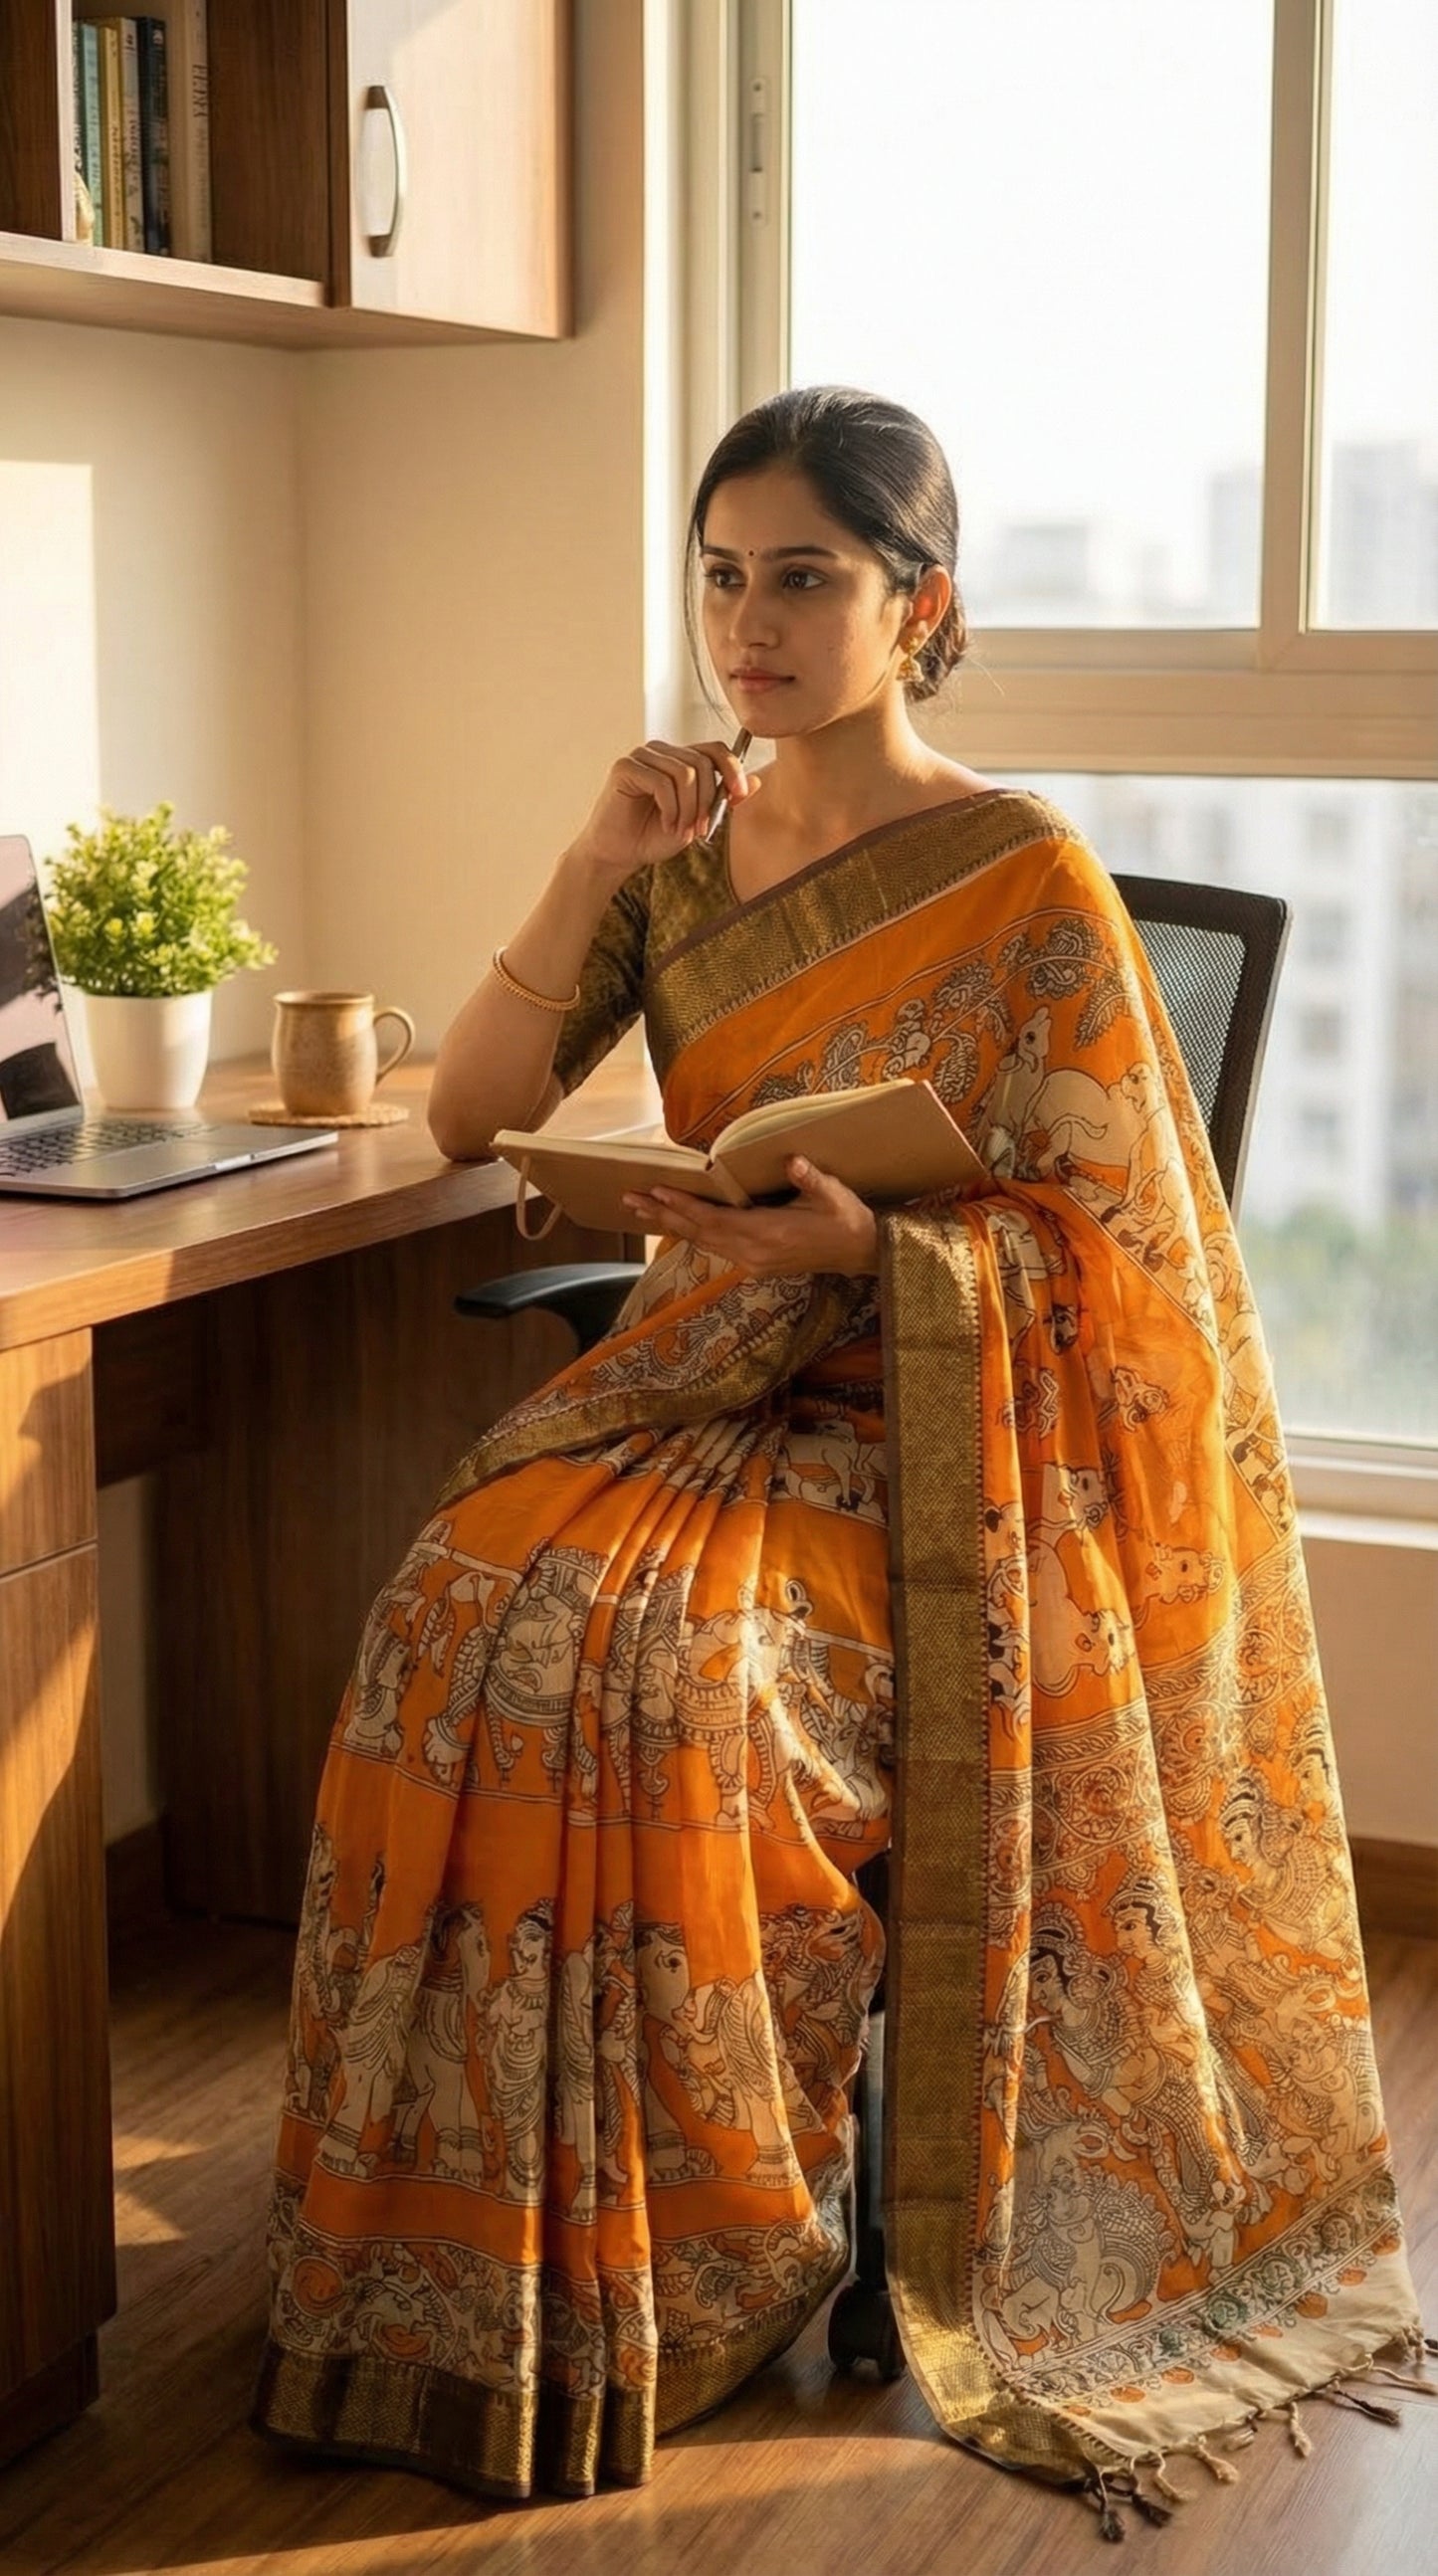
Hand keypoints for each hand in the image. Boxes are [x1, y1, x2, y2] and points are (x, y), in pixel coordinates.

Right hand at [567, 738, 760, 884]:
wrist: (618, 854)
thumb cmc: (653, 836)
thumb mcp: (697, 820)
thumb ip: (723, 800)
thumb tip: (755, 781)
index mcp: (679, 759)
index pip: (714, 749)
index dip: (731, 768)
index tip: (738, 794)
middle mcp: (661, 752)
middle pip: (701, 763)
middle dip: (706, 800)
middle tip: (700, 829)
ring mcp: (642, 756)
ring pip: (684, 773)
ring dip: (688, 809)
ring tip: (680, 830)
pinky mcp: (625, 767)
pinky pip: (661, 782)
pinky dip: (670, 808)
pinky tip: (666, 824)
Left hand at [623, 1155, 878, 1278]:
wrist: (861, 1252)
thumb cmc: (847, 1218)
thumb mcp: (833, 1195)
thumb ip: (811, 1179)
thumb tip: (794, 1162)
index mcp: (768, 1235)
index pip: (714, 1220)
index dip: (683, 1206)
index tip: (656, 1192)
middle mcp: (753, 1253)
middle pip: (698, 1233)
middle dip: (663, 1215)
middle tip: (629, 1199)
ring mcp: (752, 1262)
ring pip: (702, 1242)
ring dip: (671, 1224)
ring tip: (642, 1209)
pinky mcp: (755, 1264)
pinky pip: (714, 1247)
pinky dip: (691, 1232)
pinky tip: (677, 1223)